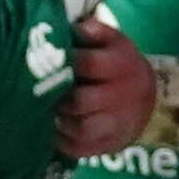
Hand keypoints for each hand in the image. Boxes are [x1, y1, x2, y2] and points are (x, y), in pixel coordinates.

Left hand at [57, 15, 151, 159]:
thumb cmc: (117, 64)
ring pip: (80, 128)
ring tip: (43, 110)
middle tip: (35, 91)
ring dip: (58, 121)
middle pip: (80, 101)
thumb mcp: (113, 41)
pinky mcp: (107, 145)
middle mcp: (121, 96)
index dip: (62, 62)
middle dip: (56, 96)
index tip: (43, 60)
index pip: (87, 64)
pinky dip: (60, 140)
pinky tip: (49, 128)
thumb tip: (76, 29)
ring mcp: (115, 123)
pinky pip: (79, 148)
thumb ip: (95, 31)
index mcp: (120, 65)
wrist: (143, 98)